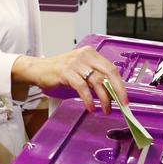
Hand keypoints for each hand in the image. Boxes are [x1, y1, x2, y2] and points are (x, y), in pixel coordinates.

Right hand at [12, 46, 127, 113]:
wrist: (38, 69)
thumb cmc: (60, 71)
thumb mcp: (80, 70)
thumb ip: (95, 77)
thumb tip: (112, 92)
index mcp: (91, 53)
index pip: (111, 68)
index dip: (120, 84)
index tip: (124, 98)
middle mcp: (85, 55)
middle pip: (108, 72)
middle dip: (117, 90)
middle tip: (121, 104)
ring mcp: (75, 63)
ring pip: (97, 81)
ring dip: (103, 98)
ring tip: (105, 109)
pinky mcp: (66, 72)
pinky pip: (82, 87)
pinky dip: (88, 99)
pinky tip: (90, 107)